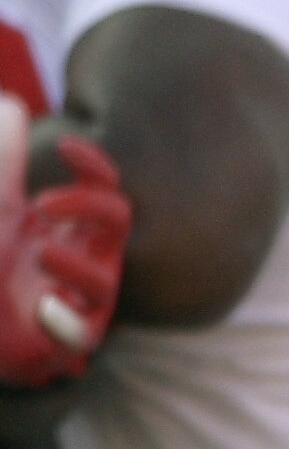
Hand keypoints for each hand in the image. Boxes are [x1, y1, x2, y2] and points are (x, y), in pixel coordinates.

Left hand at [0, 98, 128, 385]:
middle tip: (41, 202)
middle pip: (117, 221)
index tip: (66, 145)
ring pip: (106, 283)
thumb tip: (11, 105)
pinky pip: (81, 336)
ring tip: (42, 253)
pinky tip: (44, 309)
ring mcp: (75, 302)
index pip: (103, 188)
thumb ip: (1, 160)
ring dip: (80, 266)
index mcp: (67, 227)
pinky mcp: (60, 344)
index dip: (93, 165)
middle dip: (89, 205)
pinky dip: (66, 323)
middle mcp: (81, 260)